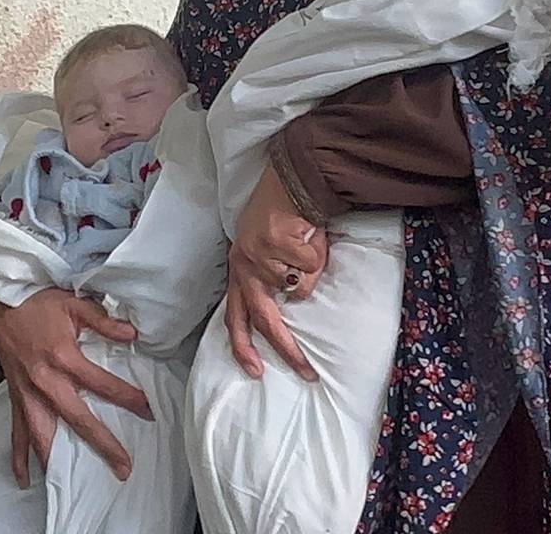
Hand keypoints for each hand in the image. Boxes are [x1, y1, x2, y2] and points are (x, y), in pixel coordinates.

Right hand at [0, 288, 153, 484]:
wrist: (1, 299)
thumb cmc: (40, 301)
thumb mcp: (75, 304)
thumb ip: (104, 321)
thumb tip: (132, 334)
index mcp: (63, 356)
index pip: (101, 383)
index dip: (127, 398)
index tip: (147, 410)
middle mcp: (45, 380)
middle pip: (77, 419)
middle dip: (102, 444)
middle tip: (123, 466)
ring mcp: (27, 392)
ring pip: (42, 433)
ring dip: (58, 459)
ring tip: (73, 482)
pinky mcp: (15, 396)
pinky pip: (15, 431)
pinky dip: (19, 456)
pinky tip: (25, 479)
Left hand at [225, 166, 327, 380]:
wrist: (288, 180)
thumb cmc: (283, 218)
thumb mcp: (270, 253)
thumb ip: (277, 280)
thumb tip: (294, 304)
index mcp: (239, 271)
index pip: (233, 317)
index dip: (242, 347)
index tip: (255, 372)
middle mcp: (243, 266)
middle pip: (264, 320)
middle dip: (286, 348)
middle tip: (306, 370)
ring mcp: (257, 255)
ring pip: (297, 287)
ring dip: (312, 269)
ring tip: (308, 244)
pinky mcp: (274, 242)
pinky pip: (308, 266)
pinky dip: (317, 253)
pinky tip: (309, 233)